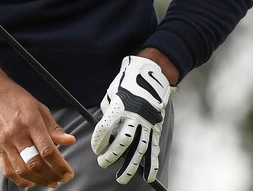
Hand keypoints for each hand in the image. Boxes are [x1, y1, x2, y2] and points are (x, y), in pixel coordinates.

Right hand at [0, 46, 75, 188]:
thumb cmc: (15, 98)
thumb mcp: (40, 108)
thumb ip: (54, 128)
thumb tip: (69, 140)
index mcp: (31, 122)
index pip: (47, 150)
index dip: (60, 165)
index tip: (68, 172)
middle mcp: (17, 134)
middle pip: (35, 163)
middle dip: (52, 175)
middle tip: (62, 179)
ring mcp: (6, 142)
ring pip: (22, 170)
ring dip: (39, 180)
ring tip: (50, 181)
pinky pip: (8, 170)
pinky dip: (20, 180)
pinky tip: (31, 181)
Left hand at [90, 55, 173, 184]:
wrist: (150, 73)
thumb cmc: (127, 83)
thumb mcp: (112, 93)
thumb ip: (108, 112)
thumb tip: (106, 130)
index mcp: (121, 106)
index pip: (105, 129)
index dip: (98, 141)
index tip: (95, 148)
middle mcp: (135, 116)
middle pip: (122, 142)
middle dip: (111, 156)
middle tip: (103, 163)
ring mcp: (147, 122)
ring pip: (139, 149)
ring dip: (130, 166)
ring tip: (122, 178)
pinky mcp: (156, 126)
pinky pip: (154, 147)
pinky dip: (152, 163)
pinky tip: (148, 176)